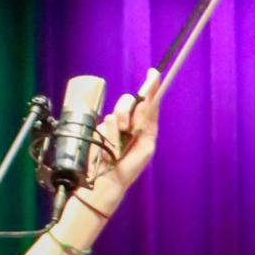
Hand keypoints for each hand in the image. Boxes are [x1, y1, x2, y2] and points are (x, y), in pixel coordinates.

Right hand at [84, 76, 159, 215]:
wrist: (107, 180)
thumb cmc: (129, 168)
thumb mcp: (146, 147)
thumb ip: (148, 125)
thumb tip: (145, 105)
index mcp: (145, 127)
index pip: (149, 103)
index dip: (152, 88)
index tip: (153, 74)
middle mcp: (130, 123)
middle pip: (131, 101)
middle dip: (128, 110)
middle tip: (127, 127)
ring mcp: (115, 125)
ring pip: (118, 109)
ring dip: (119, 123)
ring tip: (118, 143)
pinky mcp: (100, 128)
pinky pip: (106, 120)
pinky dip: (109, 131)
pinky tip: (108, 145)